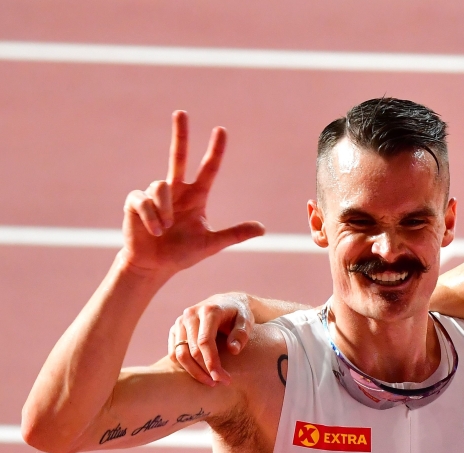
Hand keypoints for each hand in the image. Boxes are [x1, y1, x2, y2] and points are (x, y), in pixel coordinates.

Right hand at [121, 111, 263, 275]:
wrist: (154, 265)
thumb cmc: (182, 254)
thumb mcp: (211, 244)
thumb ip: (234, 234)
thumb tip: (262, 229)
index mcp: (196, 197)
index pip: (208, 169)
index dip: (215, 151)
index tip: (221, 130)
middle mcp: (176, 190)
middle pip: (178, 156)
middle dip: (180, 134)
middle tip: (182, 112)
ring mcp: (154, 194)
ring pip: (160, 187)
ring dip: (163, 211)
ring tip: (164, 230)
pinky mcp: (136, 201)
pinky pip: (144, 200)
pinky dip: (150, 217)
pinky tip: (153, 230)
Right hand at [168, 293, 254, 385]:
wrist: (226, 302)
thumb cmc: (238, 314)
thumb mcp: (246, 321)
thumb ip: (241, 334)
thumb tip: (233, 350)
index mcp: (209, 311)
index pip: (205, 341)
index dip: (211, 362)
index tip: (221, 378)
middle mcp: (190, 315)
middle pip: (192, 350)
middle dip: (205, 370)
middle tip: (221, 383)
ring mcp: (180, 322)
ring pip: (179, 354)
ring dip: (193, 372)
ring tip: (210, 382)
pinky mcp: (174, 329)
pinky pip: (173, 352)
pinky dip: (184, 366)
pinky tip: (200, 373)